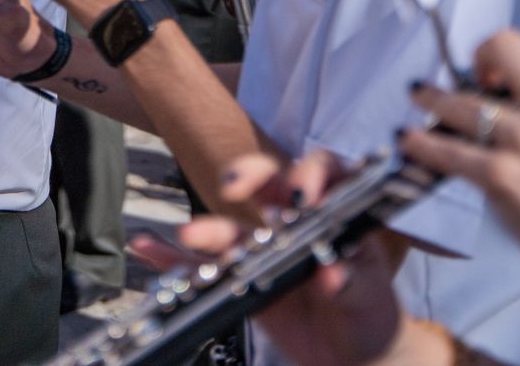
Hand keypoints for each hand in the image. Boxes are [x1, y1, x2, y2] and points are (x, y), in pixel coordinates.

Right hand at [154, 151, 415, 365]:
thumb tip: (334, 273)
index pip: (324, 173)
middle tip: (233, 186)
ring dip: (208, 227)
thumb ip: (355, 282)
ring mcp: (264, 247)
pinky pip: (202, 266)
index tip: (302, 193)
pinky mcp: (241, 278)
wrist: (354, 356)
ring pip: (232, 228)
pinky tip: (147, 247)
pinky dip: (172, 259)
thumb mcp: (371, 297)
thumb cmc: (370, 316)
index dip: (312, 173)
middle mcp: (294, 220)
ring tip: (190, 234)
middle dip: (248, 174)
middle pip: (267, 183)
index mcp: (334, 213)